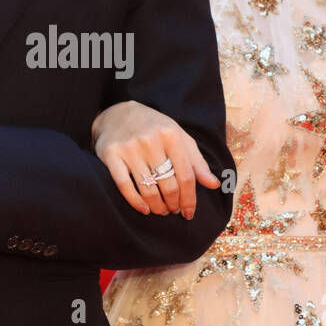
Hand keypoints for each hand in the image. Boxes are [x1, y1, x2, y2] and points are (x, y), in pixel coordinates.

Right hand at [91, 99, 220, 217]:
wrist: (117, 113)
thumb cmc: (154, 128)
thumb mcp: (179, 138)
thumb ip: (197, 161)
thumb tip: (214, 185)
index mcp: (171, 134)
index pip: (186, 175)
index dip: (189, 199)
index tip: (189, 213)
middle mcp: (150, 140)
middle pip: (168, 185)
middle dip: (173, 204)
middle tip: (173, 211)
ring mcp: (129, 148)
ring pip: (148, 188)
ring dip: (157, 206)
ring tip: (161, 211)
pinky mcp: (111, 155)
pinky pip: (124, 185)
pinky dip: (136, 202)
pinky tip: (144, 209)